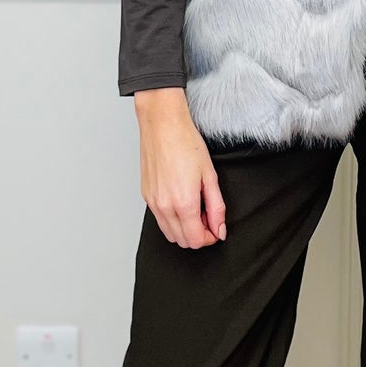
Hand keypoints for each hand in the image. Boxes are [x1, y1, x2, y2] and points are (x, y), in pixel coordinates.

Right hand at [133, 88, 226, 248]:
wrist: (163, 124)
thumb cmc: (186, 143)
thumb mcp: (210, 176)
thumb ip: (216, 207)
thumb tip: (219, 229)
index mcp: (183, 203)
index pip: (196, 240)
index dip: (210, 238)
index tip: (216, 228)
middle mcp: (164, 206)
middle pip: (182, 241)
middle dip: (198, 235)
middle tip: (207, 216)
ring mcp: (152, 202)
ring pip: (169, 234)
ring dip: (184, 229)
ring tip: (195, 208)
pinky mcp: (146, 195)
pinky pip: (159, 219)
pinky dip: (172, 219)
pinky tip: (181, 201)